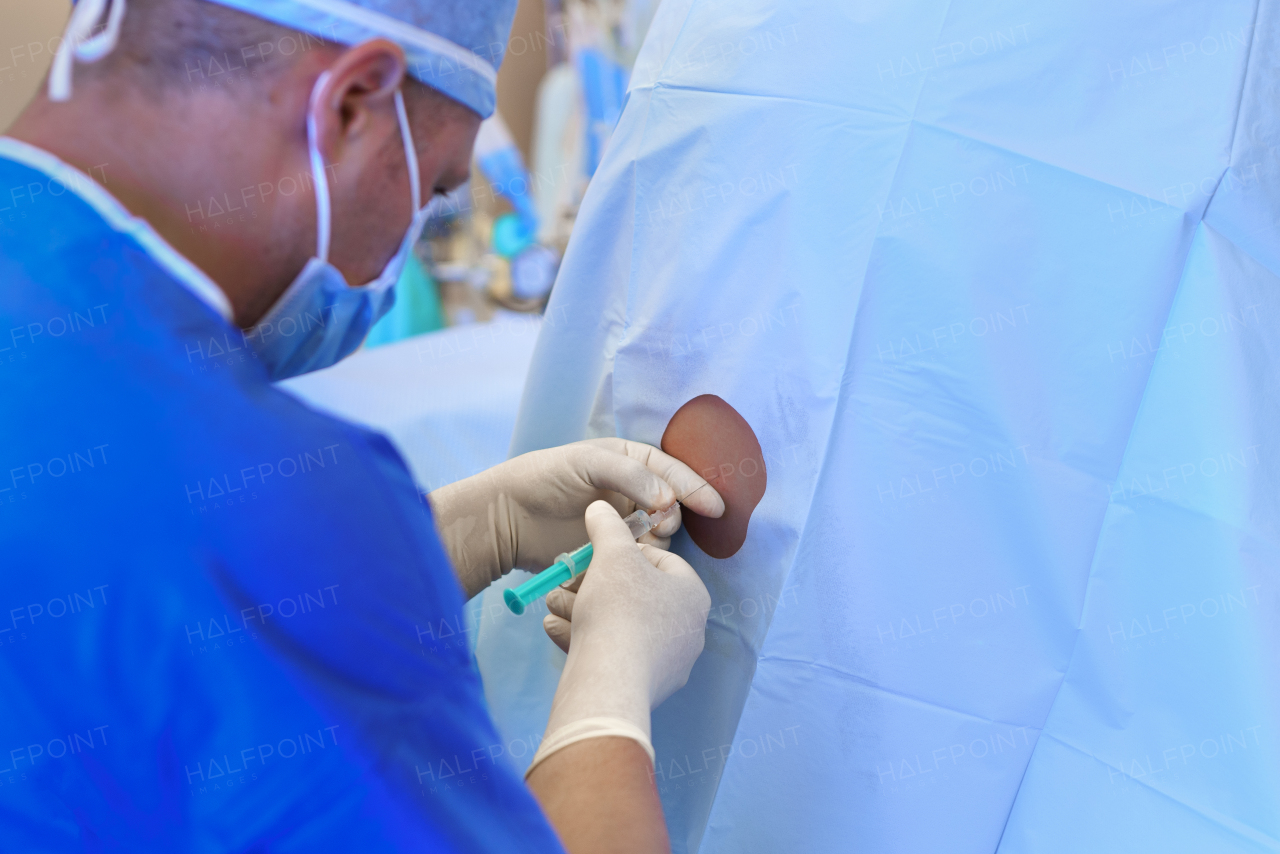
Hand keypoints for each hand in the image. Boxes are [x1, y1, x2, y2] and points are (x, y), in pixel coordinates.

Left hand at [429, 439, 723, 598]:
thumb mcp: (588, 464)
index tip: (715, 508)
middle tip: (656, 526)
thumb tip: (668, 501)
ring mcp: (622, 524)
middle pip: (672, 507)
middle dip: (672, 517)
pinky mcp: (611, 553)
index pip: (673, 473)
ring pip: (658, 536)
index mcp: (629, 462)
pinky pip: (638, 559)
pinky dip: (638, 560)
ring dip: (655, 541)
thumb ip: (632, 476)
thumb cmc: (545, 478)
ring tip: (636, 543)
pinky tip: (625, 560)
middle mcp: (631, 492)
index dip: (696, 490)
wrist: (508, 518)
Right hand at [527, 501, 710, 775]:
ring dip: (584, 611)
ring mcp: (668, 664)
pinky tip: (555, 629)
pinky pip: (613, 654)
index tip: (595, 553)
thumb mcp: (612, 553)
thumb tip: (600, 508)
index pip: (659, 561)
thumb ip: (607, 525)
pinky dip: (584, 639)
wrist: (610, 681)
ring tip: (553, 604)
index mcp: (692, 595)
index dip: (622, 552)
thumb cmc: (620, 608)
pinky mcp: (643, 687)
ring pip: (621, 626)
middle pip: (636, 596)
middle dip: (596, 585)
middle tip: (567, 580)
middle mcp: (687, 631)